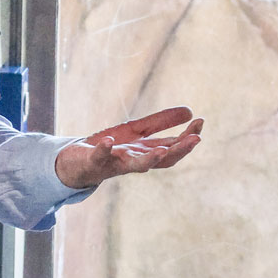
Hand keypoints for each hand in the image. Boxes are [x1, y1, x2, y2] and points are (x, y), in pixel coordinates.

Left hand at [54, 106, 203, 189]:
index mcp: (146, 152)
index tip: (200, 121)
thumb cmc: (111, 148)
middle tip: (196, 139)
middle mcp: (135, 161)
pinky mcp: (94, 161)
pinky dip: (105, 149)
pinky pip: (100, 157)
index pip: (172, 147)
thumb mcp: (136, 131)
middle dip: (180, 150)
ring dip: (150, 159)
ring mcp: (115, 164)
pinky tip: (109, 140)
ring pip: (135, 166)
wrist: (77, 163)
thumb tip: (190, 111)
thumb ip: (160, 122)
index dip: (188, 136)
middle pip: (162, 160)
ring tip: (163, 149)